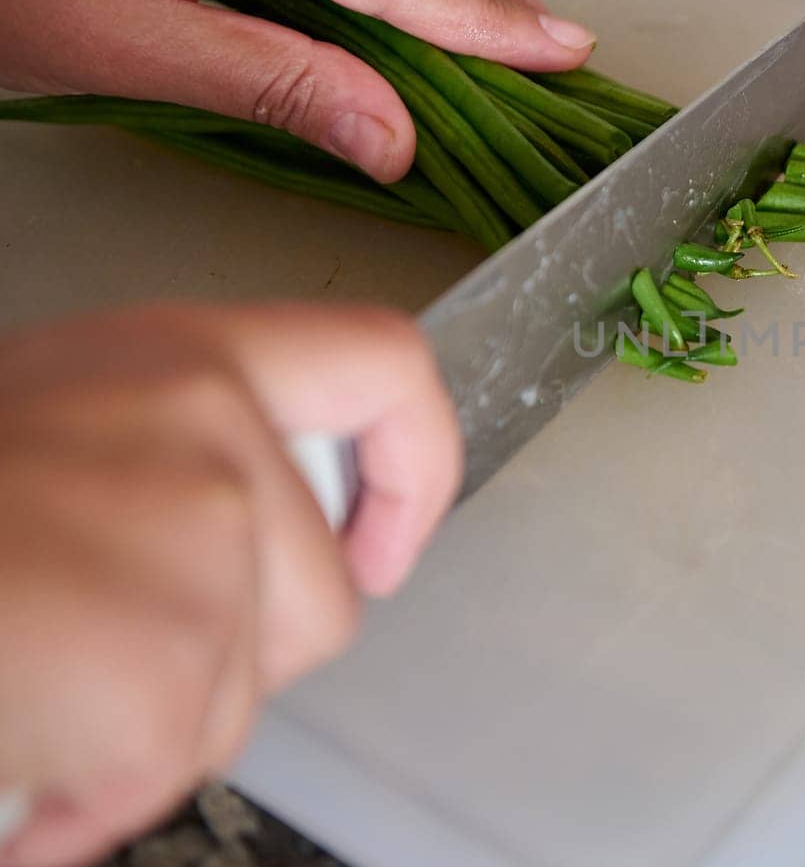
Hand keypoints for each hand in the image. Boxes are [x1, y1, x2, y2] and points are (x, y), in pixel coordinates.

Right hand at [0, 303, 461, 866]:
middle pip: (325, 598)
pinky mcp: (162, 657)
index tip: (386, 540)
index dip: (417, 466)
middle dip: (234, 661)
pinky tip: (21, 748)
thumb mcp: (68, 422)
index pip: (385, 367)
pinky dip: (88, 794)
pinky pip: (166, 762)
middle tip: (105, 650)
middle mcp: (213, 430)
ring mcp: (198, 541)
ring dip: (147, 728)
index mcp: (192, 358)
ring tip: (35, 681)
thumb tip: (280, 528)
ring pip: (244, 695)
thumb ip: (187, 449)